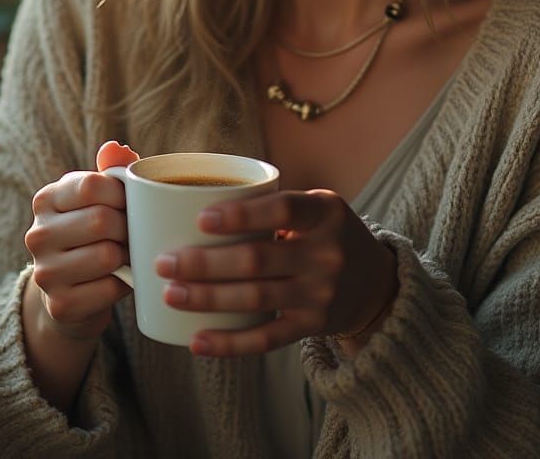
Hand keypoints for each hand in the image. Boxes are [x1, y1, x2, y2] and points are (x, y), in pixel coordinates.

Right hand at [24, 140, 139, 340]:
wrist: (72, 291)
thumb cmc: (92, 234)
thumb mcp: (97, 199)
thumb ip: (111, 171)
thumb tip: (115, 148)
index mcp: (46, 199)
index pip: (92, 186)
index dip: (123, 195)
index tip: (130, 204)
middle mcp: (37, 234)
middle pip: (101, 221)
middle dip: (128, 227)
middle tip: (132, 233)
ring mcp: (45, 272)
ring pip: (107, 255)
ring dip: (127, 256)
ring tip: (125, 255)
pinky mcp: (60, 305)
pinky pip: (110, 288)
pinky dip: (123, 284)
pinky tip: (117, 279)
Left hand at [155, 189, 397, 356]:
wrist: (375, 283)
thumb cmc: (327, 233)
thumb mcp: (318, 206)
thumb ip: (273, 202)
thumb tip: (196, 197)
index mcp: (325, 212)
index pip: (284, 210)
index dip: (241, 216)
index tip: (200, 219)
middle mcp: (327, 253)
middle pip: (258, 260)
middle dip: (205, 263)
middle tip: (164, 262)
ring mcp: (320, 294)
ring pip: (255, 299)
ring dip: (207, 298)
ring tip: (170, 293)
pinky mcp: (312, 327)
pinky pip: (266, 338)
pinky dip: (230, 343)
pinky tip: (197, 340)